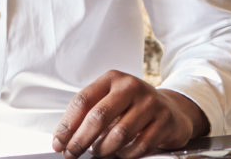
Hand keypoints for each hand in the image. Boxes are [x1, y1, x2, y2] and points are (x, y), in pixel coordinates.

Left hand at [53, 70, 207, 158]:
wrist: (172, 110)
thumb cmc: (133, 107)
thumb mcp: (110, 101)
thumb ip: (88, 115)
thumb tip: (64, 139)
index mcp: (112, 79)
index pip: (83, 101)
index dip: (67, 125)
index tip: (58, 142)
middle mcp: (131, 86)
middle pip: (98, 117)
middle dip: (80, 140)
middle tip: (72, 154)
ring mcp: (150, 103)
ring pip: (119, 134)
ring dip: (104, 149)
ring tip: (99, 152)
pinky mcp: (164, 120)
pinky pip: (139, 145)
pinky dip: (125, 154)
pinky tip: (120, 153)